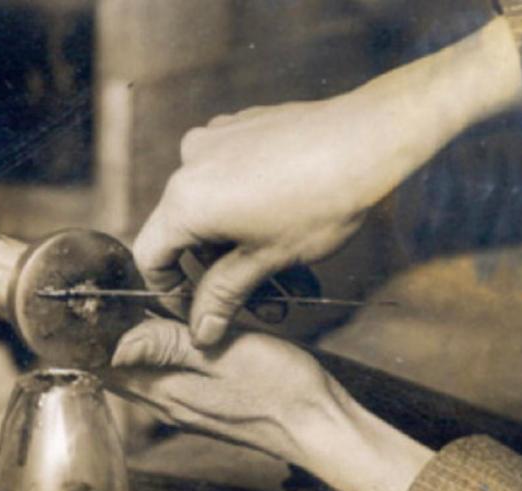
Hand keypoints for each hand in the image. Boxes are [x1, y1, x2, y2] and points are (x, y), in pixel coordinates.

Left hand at [110, 319, 432, 490]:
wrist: (318, 427)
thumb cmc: (280, 388)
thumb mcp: (221, 355)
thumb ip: (167, 346)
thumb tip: (115, 346)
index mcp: (165, 391)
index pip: (104, 368)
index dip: (85, 339)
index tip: (76, 306)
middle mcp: (169, 405)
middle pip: (119, 371)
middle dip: (104, 338)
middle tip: (98, 297)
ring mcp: (188, 409)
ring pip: (143, 374)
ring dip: (132, 345)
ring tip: (130, 307)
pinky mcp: (207, 407)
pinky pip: (168, 378)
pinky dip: (160, 355)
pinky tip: (174, 333)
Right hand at [134, 17, 521, 346]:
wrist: (371, 137)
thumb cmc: (321, 201)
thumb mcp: (267, 262)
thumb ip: (224, 297)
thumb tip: (200, 332)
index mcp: (185, 201)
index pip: (150, 257)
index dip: (170, 293)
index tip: (201, 312)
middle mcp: (190, 164)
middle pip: (185, 234)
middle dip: (220, 274)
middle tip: (261, 300)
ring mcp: (215, 139)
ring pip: (212, 209)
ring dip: (239, 246)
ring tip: (285, 271)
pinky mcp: (241, 127)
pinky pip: (229, 178)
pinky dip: (247, 209)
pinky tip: (287, 224)